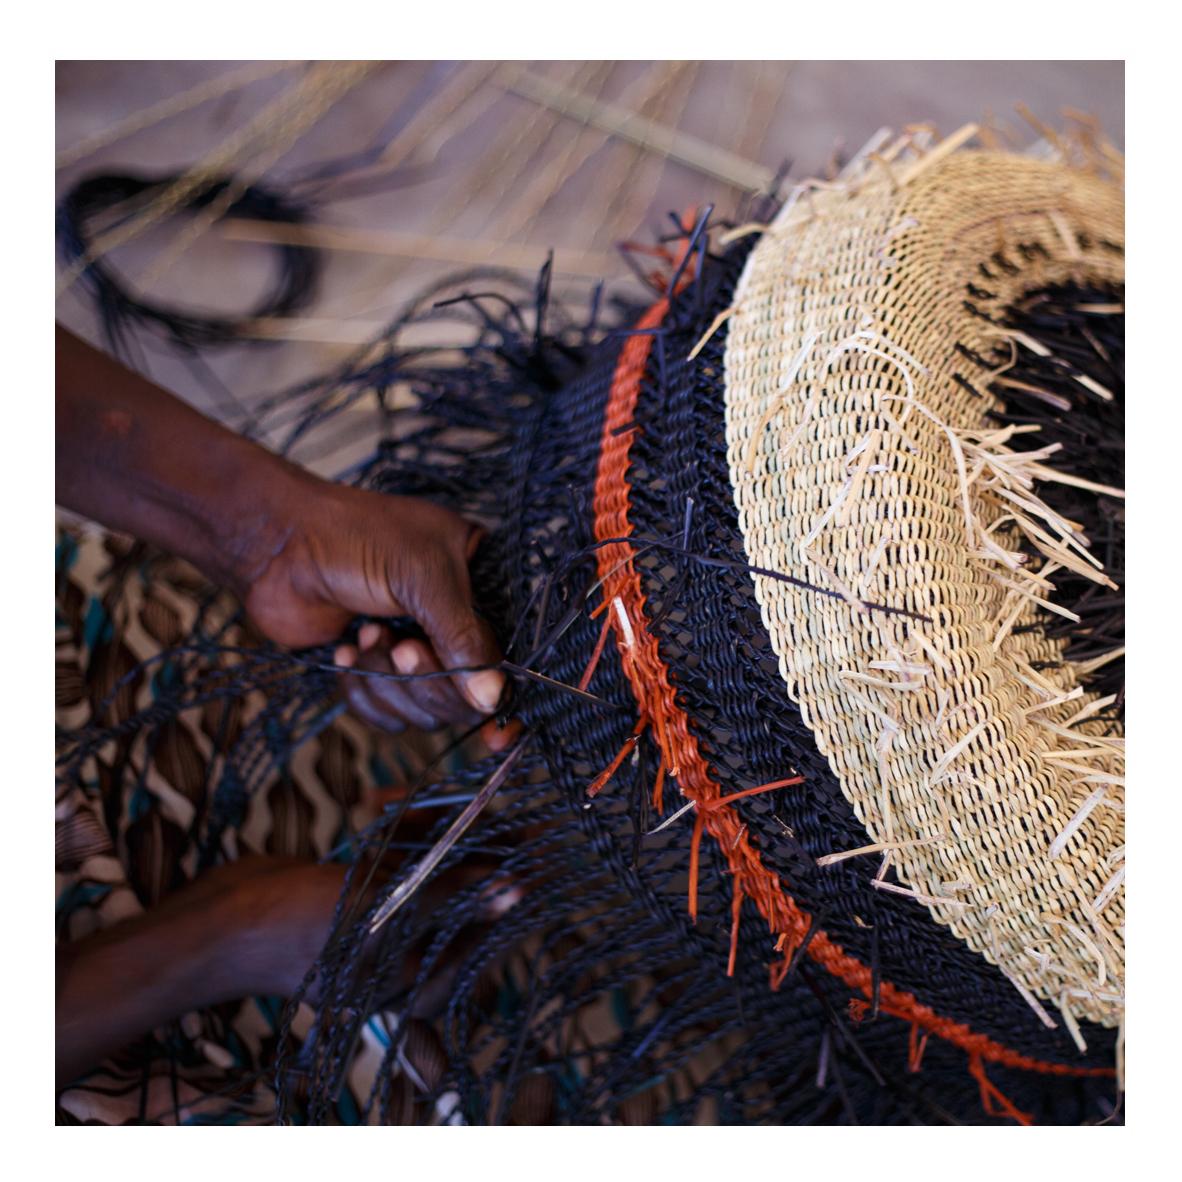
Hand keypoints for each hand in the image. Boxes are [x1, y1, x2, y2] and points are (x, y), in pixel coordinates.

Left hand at [243, 480, 505, 730]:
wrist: (278, 545)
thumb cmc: (357, 538)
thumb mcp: (423, 576)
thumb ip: (463, 638)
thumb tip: (493, 699)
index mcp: (482, 586)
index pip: (508, 652)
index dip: (502, 690)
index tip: (497, 727)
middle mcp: (455, 623)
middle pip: (467, 694)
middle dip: (428, 678)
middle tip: (402, 648)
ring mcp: (417, 649)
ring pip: (425, 709)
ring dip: (390, 680)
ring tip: (366, 633)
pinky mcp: (376, 671)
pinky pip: (387, 713)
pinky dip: (364, 690)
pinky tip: (347, 649)